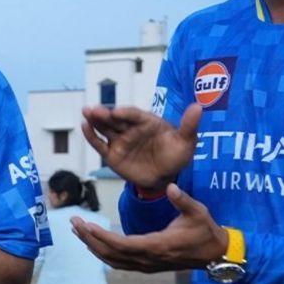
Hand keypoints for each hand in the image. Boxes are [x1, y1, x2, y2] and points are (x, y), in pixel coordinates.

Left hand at [72, 183, 228, 272]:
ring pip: (112, 260)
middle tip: (73, 223)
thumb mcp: (198, 212)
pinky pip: (119, 263)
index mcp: (158, 246)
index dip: (101, 237)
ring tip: (78, 231)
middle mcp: (148, 259)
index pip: (122, 244)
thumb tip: (170, 186)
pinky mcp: (147, 265)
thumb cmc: (206, 231)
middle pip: (111, 253)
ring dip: (93, 247)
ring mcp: (147, 265)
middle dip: (90, 239)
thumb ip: (183, 200)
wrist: (215, 254)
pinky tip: (95, 244)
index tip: (86, 225)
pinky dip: (104, 254)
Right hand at [82, 103, 200, 193]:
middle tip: (94, 109)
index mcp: (147, 121)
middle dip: (105, 113)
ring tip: (86, 113)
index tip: (118, 112)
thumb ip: (189, 125)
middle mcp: (131, 128)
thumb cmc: (176, 155)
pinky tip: (84, 127)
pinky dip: (91, 136)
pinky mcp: (113, 154)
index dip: (126, 113)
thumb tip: (199, 107)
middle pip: (116, 119)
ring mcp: (121, 140)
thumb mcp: (186, 141)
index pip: (135, 115)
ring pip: (105, 128)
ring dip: (95, 121)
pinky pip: (100, 144)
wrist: (166, 176)